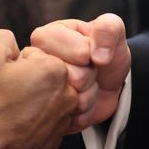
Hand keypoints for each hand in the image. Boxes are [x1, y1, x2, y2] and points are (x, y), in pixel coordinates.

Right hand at [0, 29, 76, 148]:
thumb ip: (4, 38)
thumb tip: (12, 39)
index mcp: (54, 69)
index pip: (38, 53)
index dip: (19, 63)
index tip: (10, 77)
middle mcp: (67, 92)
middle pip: (48, 72)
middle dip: (31, 78)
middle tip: (12, 91)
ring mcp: (66, 115)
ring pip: (52, 93)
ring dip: (37, 97)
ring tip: (17, 107)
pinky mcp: (61, 133)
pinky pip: (53, 115)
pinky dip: (40, 115)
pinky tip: (22, 120)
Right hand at [31, 13, 129, 131]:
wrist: (107, 83)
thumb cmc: (104, 52)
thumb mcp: (113, 31)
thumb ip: (108, 28)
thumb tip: (97, 55)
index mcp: (46, 36)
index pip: (79, 53)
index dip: (91, 56)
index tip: (88, 51)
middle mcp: (36, 62)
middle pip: (74, 78)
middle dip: (89, 76)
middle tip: (86, 68)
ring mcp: (39, 90)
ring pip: (73, 100)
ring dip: (88, 94)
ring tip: (83, 83)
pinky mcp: (46, 113)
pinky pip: (72, 119)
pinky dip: (84, 112)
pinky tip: (79, 100)